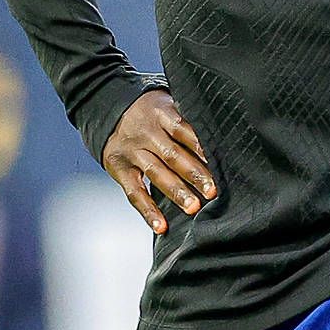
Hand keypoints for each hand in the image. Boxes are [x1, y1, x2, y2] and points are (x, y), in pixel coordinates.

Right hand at [104, 90, 215, 234]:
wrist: (109, 110)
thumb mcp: (167, 104)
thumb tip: (221, 137)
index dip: (200, 146)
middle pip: (172, 154)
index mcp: (160, 114)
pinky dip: (148, 211)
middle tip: (212, 191)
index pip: (183, 130)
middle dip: (194, 174)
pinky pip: (134, 193)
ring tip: (193, 207)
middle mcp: (145, 132)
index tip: (220, 161)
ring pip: (156, 173)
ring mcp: (131, 151)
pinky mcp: (119, 169)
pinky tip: (161, 225)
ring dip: (176, 192)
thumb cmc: (150, 112)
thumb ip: (188, 119)